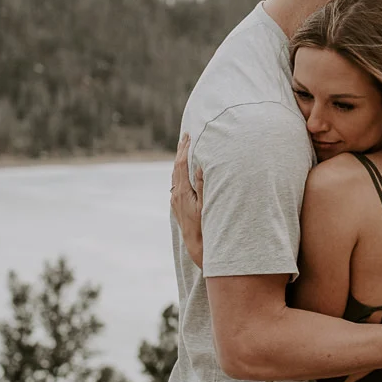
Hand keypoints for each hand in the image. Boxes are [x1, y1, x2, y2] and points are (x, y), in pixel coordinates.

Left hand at [171, 134, 204, 267]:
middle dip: (181, 150)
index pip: (181, 165)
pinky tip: (184, 170)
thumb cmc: (205, 226)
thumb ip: (202, 185)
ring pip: (175, 175)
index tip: (189, 137)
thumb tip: (199, 167)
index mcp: (183, 192)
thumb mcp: (206, 205)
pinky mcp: (177, 205)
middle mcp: (176, 195)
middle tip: (186, 136)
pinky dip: (180, 171)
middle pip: (176, 167)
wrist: (196, 246)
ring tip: (184, 148)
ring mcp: (175, 200)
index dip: (185, 150)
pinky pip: (177, 183)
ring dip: (180, 160)